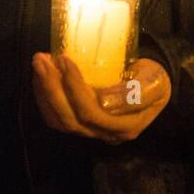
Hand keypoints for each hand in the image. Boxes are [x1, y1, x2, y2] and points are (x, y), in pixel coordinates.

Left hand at [32, 53, 169, 144]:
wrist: (154, 84)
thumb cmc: (154, 80)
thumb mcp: (153, 83)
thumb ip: (134, 94)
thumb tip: (103, 101)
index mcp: (125, 126)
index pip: (91, 112)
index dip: (74, 87)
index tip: (65, 59)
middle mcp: (106, 134)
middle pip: (70, 119)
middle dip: (51, 88)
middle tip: (41, 60)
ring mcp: (92, 131)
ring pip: (60, 120)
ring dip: (44, 92)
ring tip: (39, 65)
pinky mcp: (81, 124)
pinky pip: (57, 118)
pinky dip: (44, 98)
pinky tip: (41, 77)